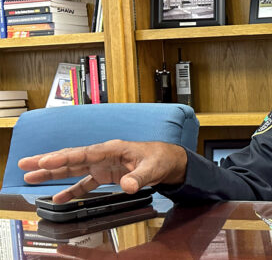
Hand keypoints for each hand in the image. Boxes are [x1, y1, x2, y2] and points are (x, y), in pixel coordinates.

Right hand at [18, 140, 187, 202]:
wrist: (170, 161)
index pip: (84, 153)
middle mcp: (104, 155)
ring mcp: (104, 164)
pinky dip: (72, 189)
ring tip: (30, 178)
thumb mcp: (153, 168)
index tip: (45, 161)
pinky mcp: (106, 174)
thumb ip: (140, 177)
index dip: (64, 157)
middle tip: (25, 165)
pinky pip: (85, 182)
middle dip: (48, 162)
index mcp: (113, 149)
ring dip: (53, 174)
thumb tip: (128, 186)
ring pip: (74, 168)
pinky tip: (60, 198)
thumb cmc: (161, 159)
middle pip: (72, 158)